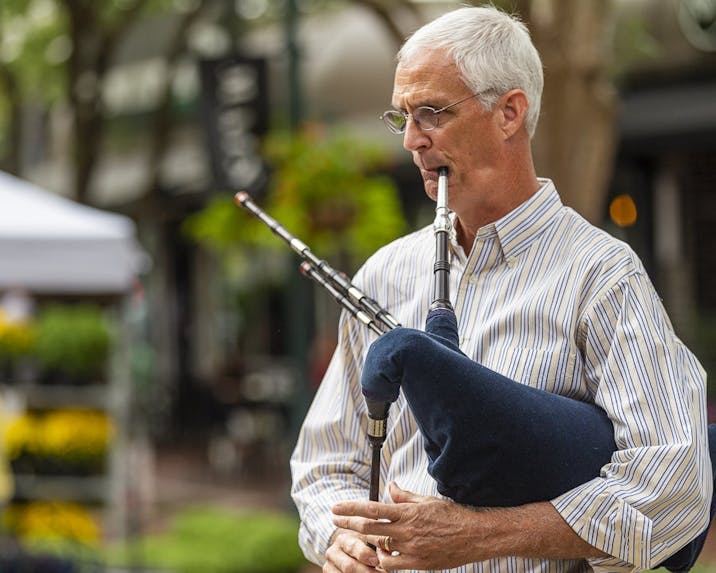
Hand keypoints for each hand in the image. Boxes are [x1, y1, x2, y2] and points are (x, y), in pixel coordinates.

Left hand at [332, 481, 483, 570]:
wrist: (475, 535)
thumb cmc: (451, 515)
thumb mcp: (426, 500)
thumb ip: (404, 496)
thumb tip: (391, 486)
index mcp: (407, 512)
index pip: (371, 508)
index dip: (350, 508)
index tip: (336, 507)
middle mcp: (406, 530)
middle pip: (368, 528)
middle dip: (348, 524)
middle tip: (335, 520)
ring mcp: (412, 549)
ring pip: (378, 547)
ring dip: (365, 544)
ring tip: (355, 540)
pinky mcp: (418, 564)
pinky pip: (392, 565)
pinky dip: (382, 561)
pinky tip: (378, 557)